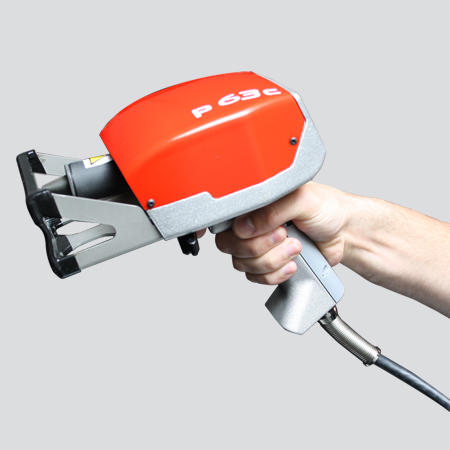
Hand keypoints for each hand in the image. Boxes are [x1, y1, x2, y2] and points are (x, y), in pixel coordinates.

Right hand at [213, 182, 349, 284]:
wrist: (345, 232)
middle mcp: (251, 224)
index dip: (238, 230)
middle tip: (286, 236)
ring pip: (244, 265)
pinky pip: (257, 278)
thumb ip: (271, 211)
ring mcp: (259, 246)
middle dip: (261, 246)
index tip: (264, 229)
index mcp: (254, 203)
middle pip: (230, 246)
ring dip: (273, 261)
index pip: (226, 220)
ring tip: (296, 248)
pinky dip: (276, 274)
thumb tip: (243, 226)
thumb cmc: (326, 208)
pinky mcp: (268, 265)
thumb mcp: (301, 200)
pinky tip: (293, 264)